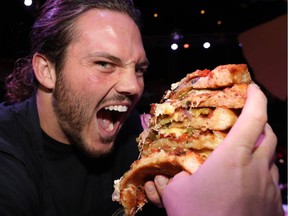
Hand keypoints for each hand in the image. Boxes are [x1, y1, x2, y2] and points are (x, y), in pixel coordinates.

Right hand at [161, 84, 283, 215]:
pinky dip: (262, 172)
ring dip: (260, 149)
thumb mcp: (175, 194)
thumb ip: (169, 179)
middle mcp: (258, 166)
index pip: (254, 116)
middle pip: (268, 133)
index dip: (255, 97)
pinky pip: (272, 179)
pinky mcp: (275, 204)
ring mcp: (271, 186)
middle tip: (246, 119)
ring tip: (244, 153)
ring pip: (271, 158)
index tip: (251, 86)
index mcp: (235, 156)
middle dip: (260, 120)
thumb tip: (160, 175)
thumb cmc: (199, 215)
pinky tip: (247, 182)